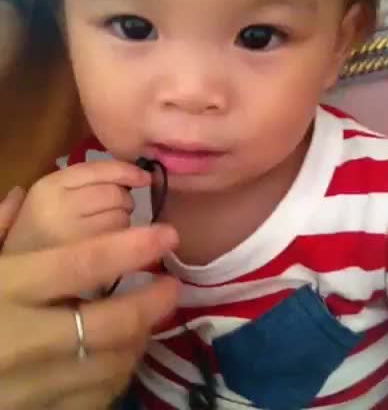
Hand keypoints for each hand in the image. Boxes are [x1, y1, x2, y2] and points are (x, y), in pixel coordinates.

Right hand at [0, 224, 178, 409]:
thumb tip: (22, 197)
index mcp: (6, 288)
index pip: (83, 264)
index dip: (134, 249)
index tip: (168, 236)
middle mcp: (20, 340)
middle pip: (110, 323)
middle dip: (152, 303)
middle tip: (172, 286)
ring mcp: (26, 388)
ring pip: (110, 365)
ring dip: (139, 340)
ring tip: (148, 321)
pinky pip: (94, 399)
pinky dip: (116, 376)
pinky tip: (119, 356)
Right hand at [2, 160, 151, 254]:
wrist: (16, 278)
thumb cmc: (40, 235)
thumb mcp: (53, 200)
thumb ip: (88, 182)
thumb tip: (141, 174)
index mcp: (47, 187)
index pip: (97, 169)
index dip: (127, 171)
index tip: (145, 177)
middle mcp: (57, 207)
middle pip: (115, 193)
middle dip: (125, 200)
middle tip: (116, 210)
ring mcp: (71, 236)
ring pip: (122, 217)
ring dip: (124, 222)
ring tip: (106, 233)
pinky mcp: (85, 264)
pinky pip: (120, 244)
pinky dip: (125, 246)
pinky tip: (109, 251)